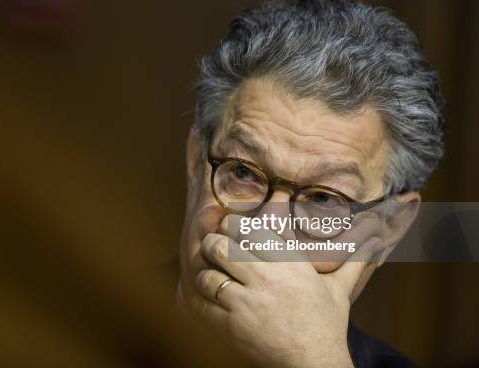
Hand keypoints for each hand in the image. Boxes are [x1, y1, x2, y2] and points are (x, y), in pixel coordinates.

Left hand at [194, 215, 380, 367]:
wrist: (314, 363)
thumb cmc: (326, 325)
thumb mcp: (339, 290)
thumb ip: (352, 262)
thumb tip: (376, 242)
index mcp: (290, 263)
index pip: (249, 228)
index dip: (231, 224)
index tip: (228, 228)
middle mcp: (268, 277)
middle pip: (223, 245)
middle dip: (213, 243)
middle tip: (213, 247)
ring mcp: (249, 301)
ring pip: (210, 271)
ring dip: (205, 271)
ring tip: (209, 272)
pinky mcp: (234, 323)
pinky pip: (206, 301)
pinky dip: (201, 296)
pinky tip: (206, 296)